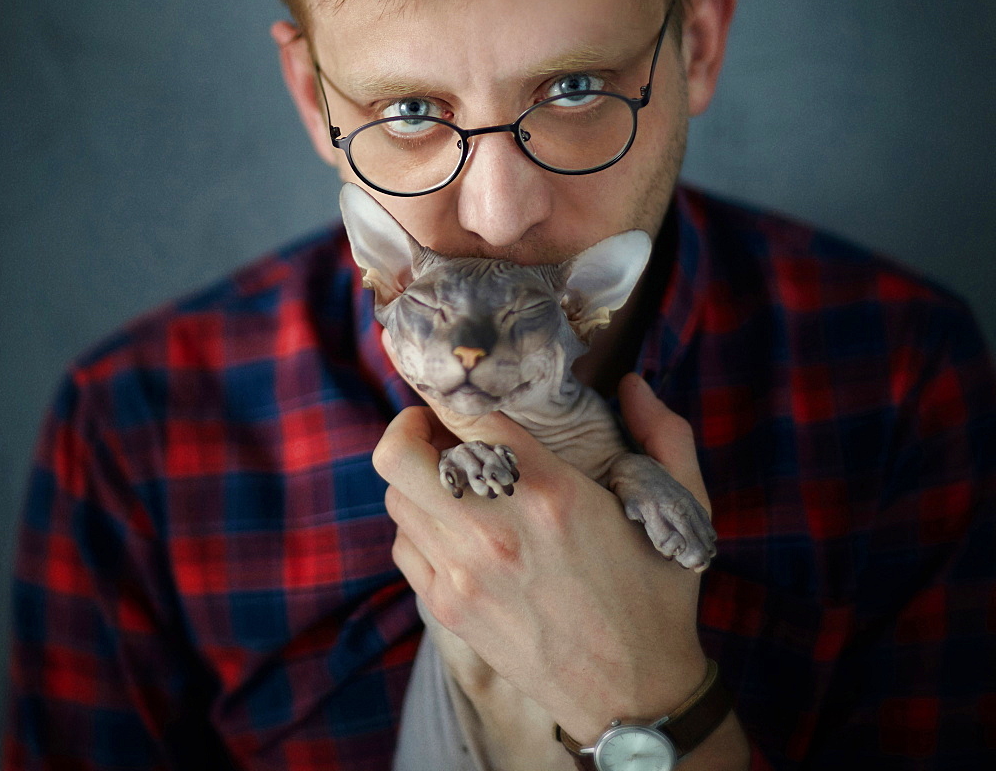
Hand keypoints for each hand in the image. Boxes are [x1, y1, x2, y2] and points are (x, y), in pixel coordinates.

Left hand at [374, 340, 712, 743]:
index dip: (468, 403)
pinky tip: (451, 527)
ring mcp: (463, 574)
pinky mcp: (448, 609)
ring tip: (449, 479)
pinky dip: (417, 525)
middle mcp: (494, 531)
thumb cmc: (655, 595)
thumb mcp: (683, 509)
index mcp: (551, 495)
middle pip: (401, 456)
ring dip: (417, 478)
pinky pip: (402, 544)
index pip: (473, 420)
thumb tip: (633, 384)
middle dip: (408, 428)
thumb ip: (664, 434)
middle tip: (436, 430)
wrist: (634, 694)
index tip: (475, 407)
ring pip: (396, 498)